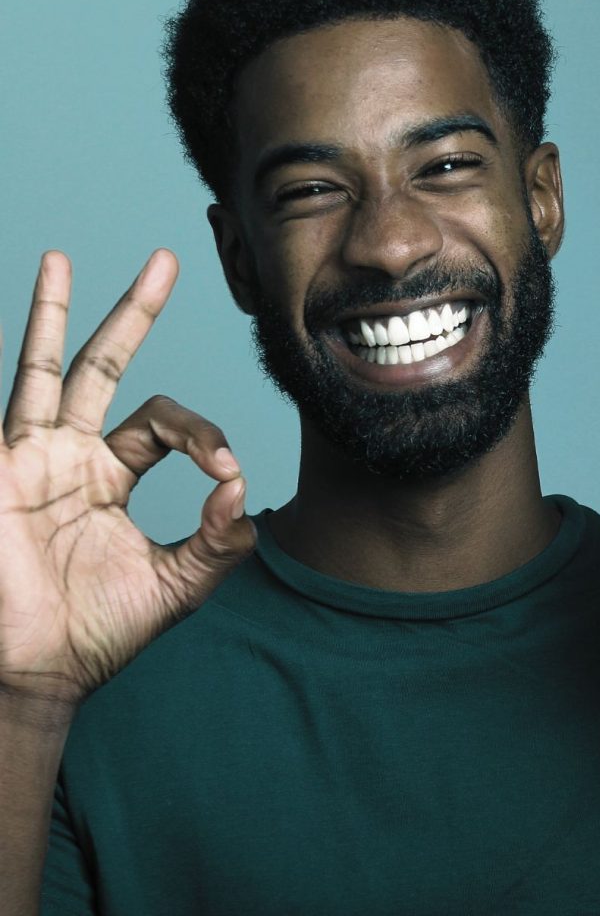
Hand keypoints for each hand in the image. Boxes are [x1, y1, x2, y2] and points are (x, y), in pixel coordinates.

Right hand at [0, 251, 255, 709]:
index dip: (203, 436)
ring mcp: (26, 457)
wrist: (37, 674)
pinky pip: (3, 418)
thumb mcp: (176, 586)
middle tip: (166, 261)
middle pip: (103, 366)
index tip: (225, 473)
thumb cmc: (96, 632)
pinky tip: (10, 324)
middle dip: (133, 314)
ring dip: (52, 315)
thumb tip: (241, 486)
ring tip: (59, 260)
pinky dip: (11, 366)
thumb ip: (217, 541)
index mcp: (110, 473)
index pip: (162, 421)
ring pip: (42, 370)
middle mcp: (69, 453)